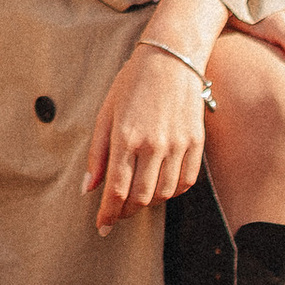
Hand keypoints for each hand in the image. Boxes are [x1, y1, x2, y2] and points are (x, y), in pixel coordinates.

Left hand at [82, 40, 211, 236]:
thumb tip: (88, 188)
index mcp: (126, 137)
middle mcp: (154, 144)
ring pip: (164, 194)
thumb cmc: (133, 82)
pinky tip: (160, 187)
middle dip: (125, 212)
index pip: (116, 190)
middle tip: (116, 214)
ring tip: (136, 198)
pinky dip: (172, 192)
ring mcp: (178, 144)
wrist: (171, 57)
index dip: (108, 214)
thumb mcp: (106, 113)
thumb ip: (97, 153)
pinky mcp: (196, 142)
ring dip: (148, 203)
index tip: (102, 226)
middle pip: (141, 198)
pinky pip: (186, 182)